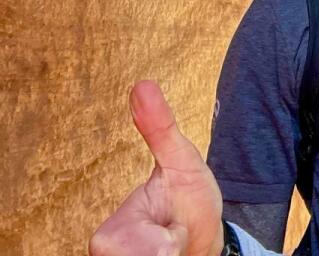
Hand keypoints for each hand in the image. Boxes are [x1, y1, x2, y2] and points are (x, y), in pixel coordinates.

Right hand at [89, 81, 222, 255]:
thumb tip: (142, 84)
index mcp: (112, 233)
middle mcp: (107, 255)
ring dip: (176, 254)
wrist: (206, 241)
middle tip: (175, 236)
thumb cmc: (190, 203)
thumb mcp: (183, 162)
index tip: (170, 228)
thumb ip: (160, 129)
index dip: (162, 242)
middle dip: (170, 250)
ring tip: (177, 247)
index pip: (123, 248)